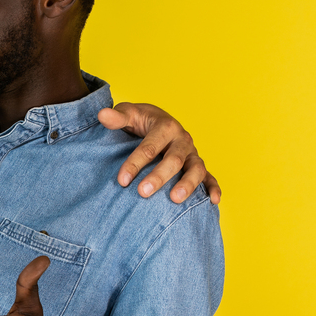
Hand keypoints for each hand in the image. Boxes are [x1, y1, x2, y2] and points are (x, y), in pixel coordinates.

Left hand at [98, 102, 220, 204]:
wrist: (157, 120)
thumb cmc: (140, 120)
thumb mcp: (128, 114)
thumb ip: (117, 117)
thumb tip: (102, 114)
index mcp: (166, 126)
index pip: (150, 147)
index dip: (135, 163)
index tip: (122, 180)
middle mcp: (182, 140)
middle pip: (173, 160)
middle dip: (158, 176)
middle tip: (142, 193)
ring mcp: (192, 153)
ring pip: (196, 169)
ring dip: (188, 184)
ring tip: (175, 199)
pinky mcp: (197, 165)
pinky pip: (210, 177)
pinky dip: (213, 188)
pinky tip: (212, 201)